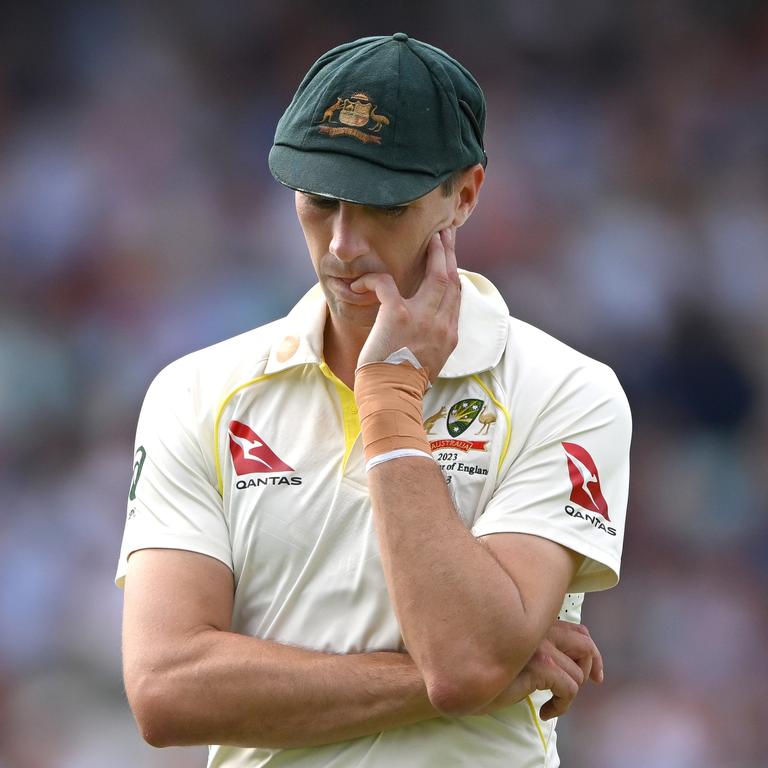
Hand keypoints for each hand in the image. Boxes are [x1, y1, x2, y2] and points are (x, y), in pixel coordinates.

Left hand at [350, 227, 459, 380]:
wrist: (391, 397)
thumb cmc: (402, 385)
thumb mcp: (428, 363)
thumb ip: (432, 341)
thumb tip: (426, 331)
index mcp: (449, 335)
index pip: (456, 296)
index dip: (454, 273)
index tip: (451, 258)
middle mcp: (442, 324)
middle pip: (451, 278)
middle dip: (449, 253)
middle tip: (444, 234)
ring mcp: (422, 318)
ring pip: (433, 274)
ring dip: (431, 253)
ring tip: (428, 238)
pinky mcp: (398, 316)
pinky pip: (385, 284)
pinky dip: (371, 280)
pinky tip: (360, 283)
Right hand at [481, 621, 603, 719]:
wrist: (460, 677)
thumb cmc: (483, 666)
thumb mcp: (516, 653)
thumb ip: (538, 647)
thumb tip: (569, 661)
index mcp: (534, 621)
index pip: (577, 630)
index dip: (590, 652)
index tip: (594, 673)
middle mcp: (538, 627)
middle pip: (585, 645)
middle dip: (590, 667)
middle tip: (588, 684)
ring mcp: (539, 645)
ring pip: (577, 674)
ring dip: (568, 694)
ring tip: (551, 702)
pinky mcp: (538, 665)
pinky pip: (569, 690)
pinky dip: (562, 706)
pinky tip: (546, 711)